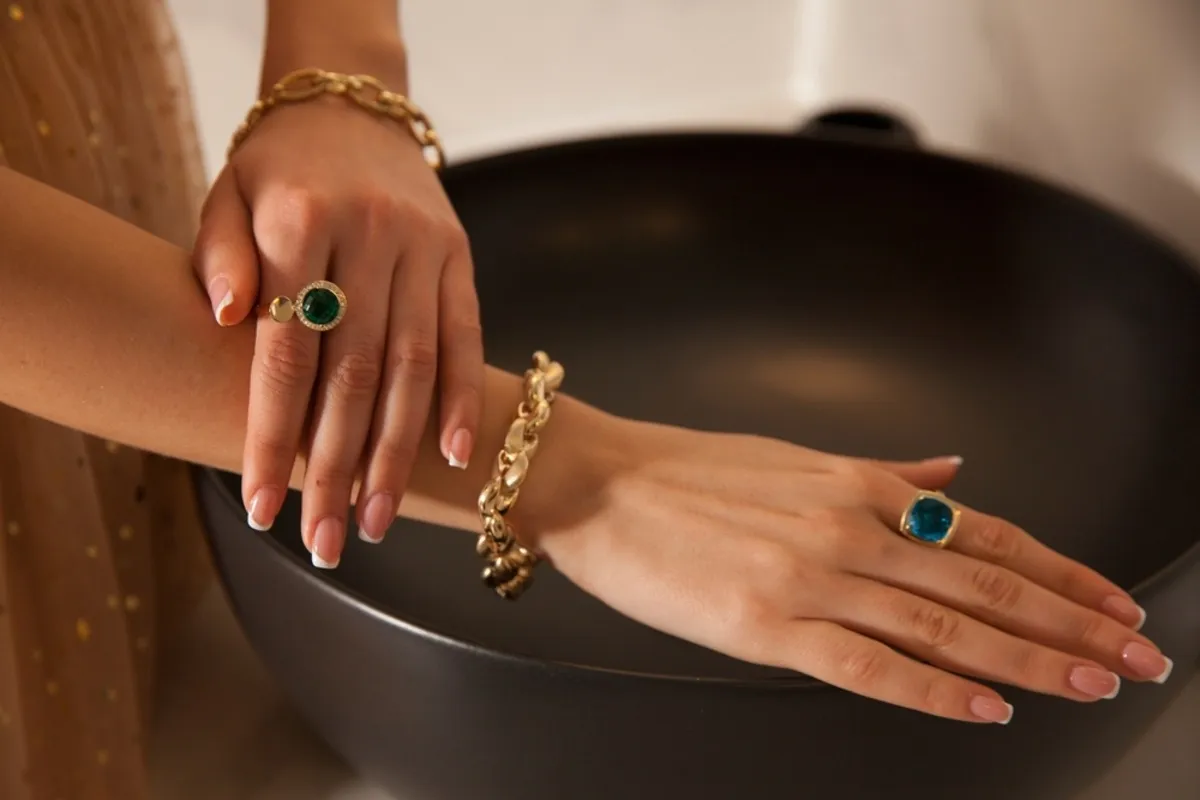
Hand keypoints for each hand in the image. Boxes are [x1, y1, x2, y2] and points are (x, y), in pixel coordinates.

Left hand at [193, 87, 481, 565]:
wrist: (350, 106)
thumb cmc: (275, 168)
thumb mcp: (225, 195)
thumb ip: (219, 256)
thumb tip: (224, 321)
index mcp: (296, 223)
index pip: (283, 354)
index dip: (272, 436)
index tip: (261, 509)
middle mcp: (366, 238)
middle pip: (352, 376)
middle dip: (336, 467)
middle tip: (323, 541)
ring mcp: (422, 248)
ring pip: (412, 368)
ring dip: (396, 452)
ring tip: (376, 521)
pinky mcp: (460, 256)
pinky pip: (466, 335)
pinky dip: (462, 399)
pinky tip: (453, 459)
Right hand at [533, 419, 1171, 722]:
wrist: (599, 482)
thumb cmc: (685, 469)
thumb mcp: (793, 457)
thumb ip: (882, 472)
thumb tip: (950, 470)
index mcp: (857, 484)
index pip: (983, 532)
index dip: (1059, 570)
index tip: (1112, 599)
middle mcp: (848, 527)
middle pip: (982, 581)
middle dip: (1069, 622)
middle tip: (1134, 652)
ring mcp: (810, 577)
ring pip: (942, 623)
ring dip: (1025, 659)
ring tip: (1089, 683)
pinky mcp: (765, 624)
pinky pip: (868, 664)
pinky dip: (933, 690)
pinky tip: (983, 709)